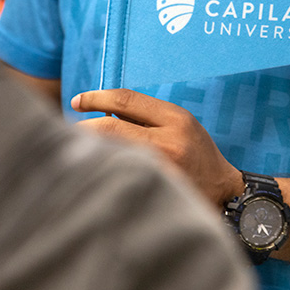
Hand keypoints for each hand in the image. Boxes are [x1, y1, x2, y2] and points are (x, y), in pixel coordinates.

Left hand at [71, 89, 243, 206]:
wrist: (223, 191)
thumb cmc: (196, 155)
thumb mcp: (178, 125)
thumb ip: (146, 117)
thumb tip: (101, 111)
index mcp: (176, 118)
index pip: (126, 100)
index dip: (96, 98)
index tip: (76, 101)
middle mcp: (169, 140)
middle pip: (111, 126)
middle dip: (83, 126)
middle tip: (66, 128)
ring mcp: (161, 167)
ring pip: (110, 150)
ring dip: (88, 148)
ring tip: (75, 148)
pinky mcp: (154, 188)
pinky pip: (118, 172)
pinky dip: (101, 167)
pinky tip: (92, 168)